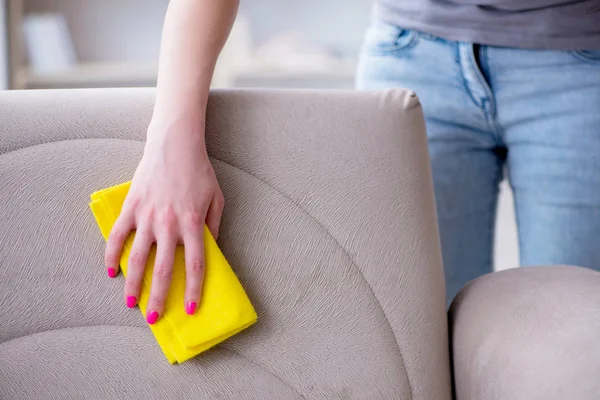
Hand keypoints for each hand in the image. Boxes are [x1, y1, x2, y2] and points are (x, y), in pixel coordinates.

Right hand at [104, 121, 223, 323]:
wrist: (175, 144)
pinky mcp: (131, 207)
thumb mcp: (217, 199)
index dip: (192, 290)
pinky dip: (111, 255)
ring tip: (130, 303)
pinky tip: (110, 272)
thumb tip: (211, 249)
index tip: (189, 309)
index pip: (195, 266)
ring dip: (133, 284)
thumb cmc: (200, 171)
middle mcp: (169, 224)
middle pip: (163, 269)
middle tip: (154, 317)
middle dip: (158, 297)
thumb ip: (213, 227)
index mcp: (193, 224)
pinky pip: (117, 235)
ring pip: (137, 258)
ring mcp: (147, 216)